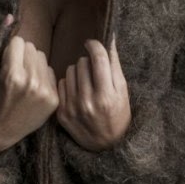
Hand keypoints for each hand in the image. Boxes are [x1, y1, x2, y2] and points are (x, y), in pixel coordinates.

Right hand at [0, 15, 58, 153]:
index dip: (9, 51)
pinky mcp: (54, 100)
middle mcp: (31, 83)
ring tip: (22, 81)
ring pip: (42, 58)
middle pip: (32, 48)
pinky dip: (41, 77)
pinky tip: (32, 91)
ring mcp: (45, 93)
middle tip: (13, 74)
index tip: (4, 65)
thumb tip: (10, 16)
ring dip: (32, 65)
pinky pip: (50, 72)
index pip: (18, 41)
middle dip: (22, 56)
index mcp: (12, 74)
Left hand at [55, 33, 131, 150]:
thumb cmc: (118, 114)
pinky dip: (69, 84)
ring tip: (86, 82)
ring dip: (78, 72)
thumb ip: (114, 64)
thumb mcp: (123, 90)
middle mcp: (87, 102)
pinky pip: (61, 84)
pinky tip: (77, 92)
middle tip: (94, 71)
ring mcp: (72, 108)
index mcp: (106, 96)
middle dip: (89, 62)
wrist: (106, 146)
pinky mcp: (61, 113)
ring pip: (70, 71)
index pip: (97, 58)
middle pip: (82, 63)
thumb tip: (109, 37)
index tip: (92, 43)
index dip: (94, 45)